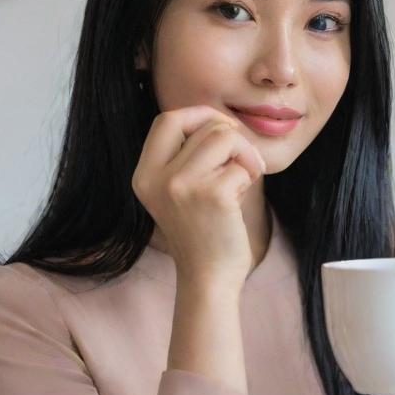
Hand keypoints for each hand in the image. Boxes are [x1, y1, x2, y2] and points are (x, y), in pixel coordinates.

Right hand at [131, 105, 265, 287]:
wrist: (208, 278)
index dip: (201, 116)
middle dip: (232, 139)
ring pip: (225, 137)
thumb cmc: (202, 232)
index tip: (224, 132)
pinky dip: (250, 177)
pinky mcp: (212, 195)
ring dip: (244, 156)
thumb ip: (186, 156)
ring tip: (241, 182)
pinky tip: (241, 201)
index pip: (169, 118)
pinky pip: (242, 165)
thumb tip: (217, 119)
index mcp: (144, 174)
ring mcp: (181, 185)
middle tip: (242, 164)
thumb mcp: (178, 191)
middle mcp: (157, 177)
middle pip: (205, 125)